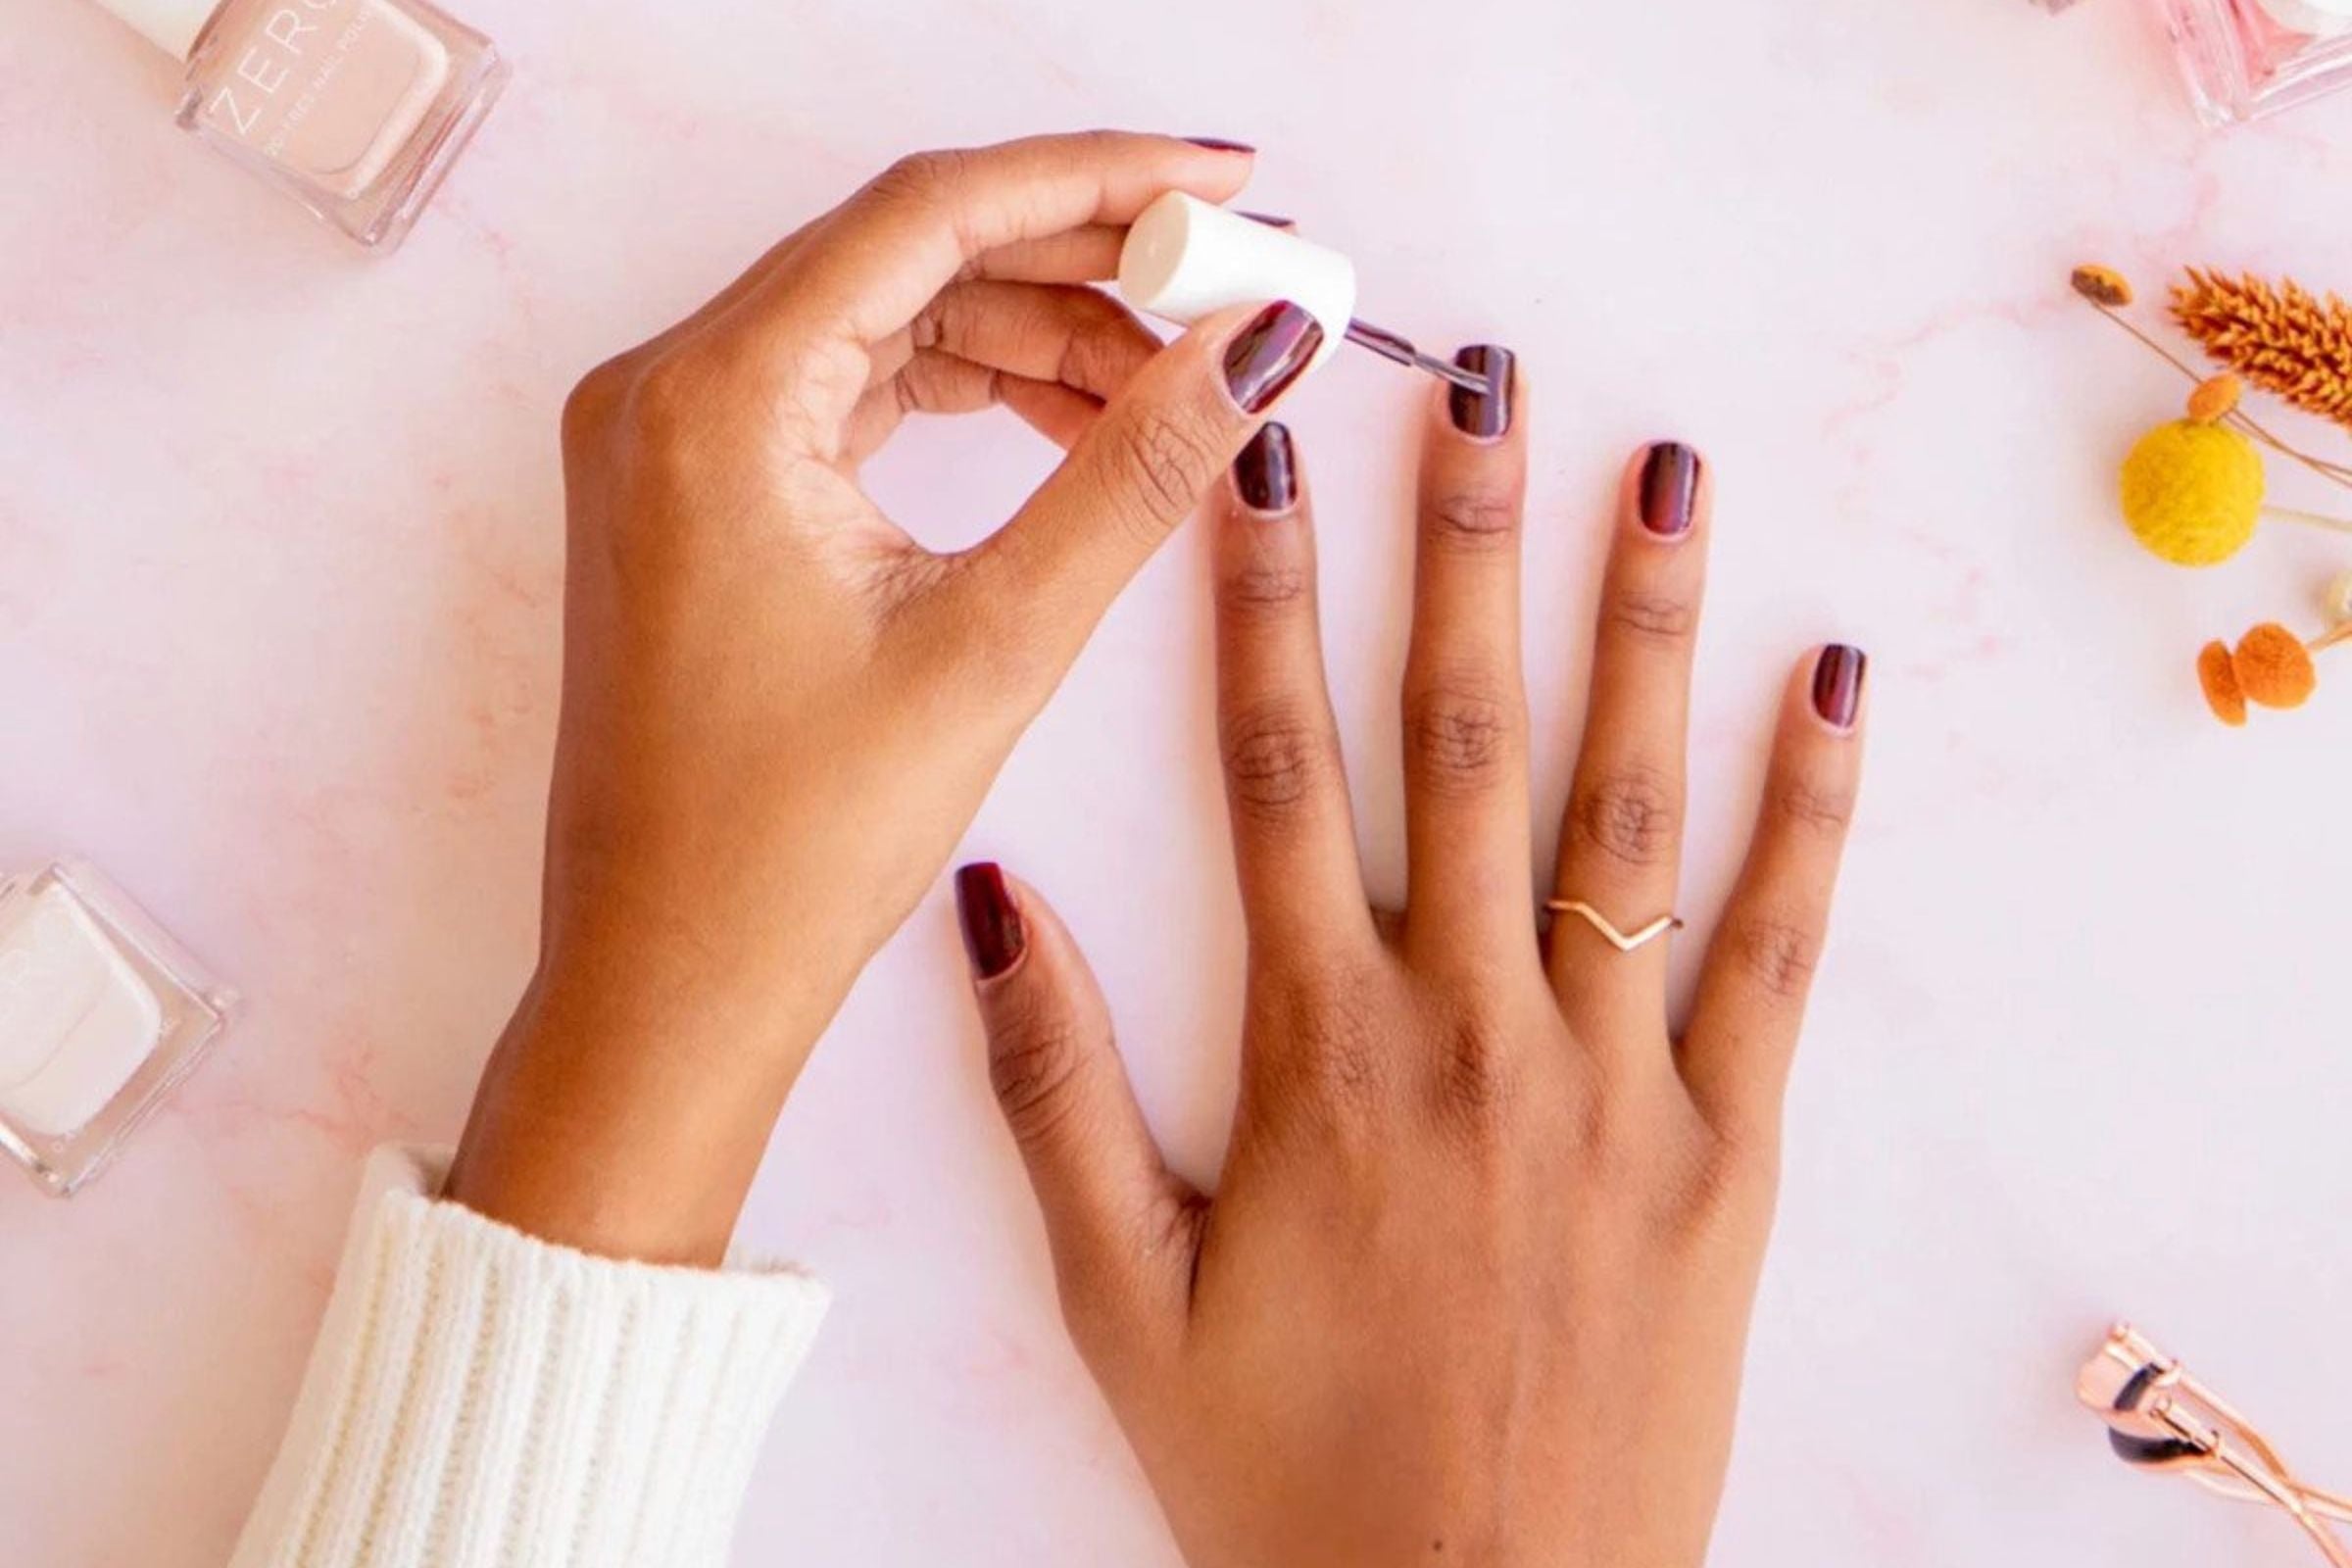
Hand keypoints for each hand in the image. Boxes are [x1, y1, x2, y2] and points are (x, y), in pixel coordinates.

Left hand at [448, 133, 1328, 1262]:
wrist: (671, 981)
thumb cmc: (785, 844)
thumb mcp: (996, 641)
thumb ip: (1134, 470)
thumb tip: (1256, 347)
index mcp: (715, 399)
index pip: (930, 212)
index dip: (1100, 180)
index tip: (1225, 183)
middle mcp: (670, 390)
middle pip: (909, 251)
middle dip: (1082, 261)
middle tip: (1229, 285)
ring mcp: (674, 441)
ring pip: (886, 319)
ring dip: (1033, 335)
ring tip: (1171, 384)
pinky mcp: (698, 495)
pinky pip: (851, 392)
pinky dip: (966, 396)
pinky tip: (1074, 430)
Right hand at [959, 381, 1868, 1565]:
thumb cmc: (1287, 1474)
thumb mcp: (1122, 1303)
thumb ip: (1051, 1095)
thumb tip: (991, 901)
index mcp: (1315, 1053)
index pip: (1272, 769)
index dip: (1259, 596)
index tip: (1258, 453)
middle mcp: (1467, 1029)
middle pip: (1458, 738)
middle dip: (1461, 544)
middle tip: (1472, 380)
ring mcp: (1611, 1079)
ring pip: (1620, 808)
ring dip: (1637, 623)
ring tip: (1654, 467)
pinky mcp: (1726, 1150)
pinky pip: (1777, 953)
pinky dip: (1811, 813)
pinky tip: (1829, 683)